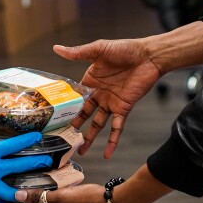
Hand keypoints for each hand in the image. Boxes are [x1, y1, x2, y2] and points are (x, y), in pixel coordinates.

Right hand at [55, 39, 163, 157]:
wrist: (148, 56)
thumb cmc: (125, 49)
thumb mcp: (98, 49)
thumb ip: (78, 53)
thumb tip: (57, 48)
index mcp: (90, 81)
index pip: (75, 98)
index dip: (65, 109)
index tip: (54, 120)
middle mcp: (99, 94)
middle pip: (84, 114)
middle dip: (74, 127)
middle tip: (63, 139)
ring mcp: (111, 103)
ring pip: (98, 124)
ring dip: (90, 138)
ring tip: (80, 151)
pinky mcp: (124, 108)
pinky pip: (117, 127)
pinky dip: (112, 140)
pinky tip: (107, 154)